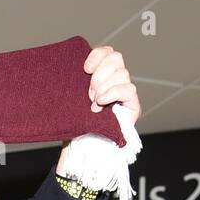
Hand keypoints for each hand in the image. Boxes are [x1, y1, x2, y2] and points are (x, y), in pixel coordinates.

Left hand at [58, 47, 139, 171]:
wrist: (80, 147)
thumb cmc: (73, 123)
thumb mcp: (71, 98)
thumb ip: (76, 80)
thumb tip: (66, 61)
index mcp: (101, 74)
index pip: (107, 52)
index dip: (97, 55)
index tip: (84, 68)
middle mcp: (115, 80)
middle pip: (116, 58)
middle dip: (99, 73)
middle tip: (88, 92)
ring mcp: (124, 92)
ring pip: (122, 73)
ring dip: (104, 87)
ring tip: (93, 103)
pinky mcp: (132, 105)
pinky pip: (128, 89)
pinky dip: (113, 93)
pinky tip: (101, 103)